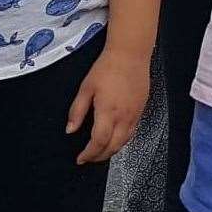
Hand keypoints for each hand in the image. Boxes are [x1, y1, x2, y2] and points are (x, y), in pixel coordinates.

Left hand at [66, 49, 149, 163]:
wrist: (131, 54)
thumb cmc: (108, 67)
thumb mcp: (86, 88)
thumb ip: (77, 111)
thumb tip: (70, 129)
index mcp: (108, 112)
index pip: (98, 142)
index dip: (88, 154)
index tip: (80, 158)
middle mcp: (124, 116)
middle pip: (113, 146)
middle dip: (99, 156)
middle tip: (89, 158)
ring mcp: (135, 114)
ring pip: (125, 141)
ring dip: (112, 150)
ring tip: (100, 152)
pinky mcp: (141, 109)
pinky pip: (133, 132)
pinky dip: (122, 140)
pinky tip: (115, 138)